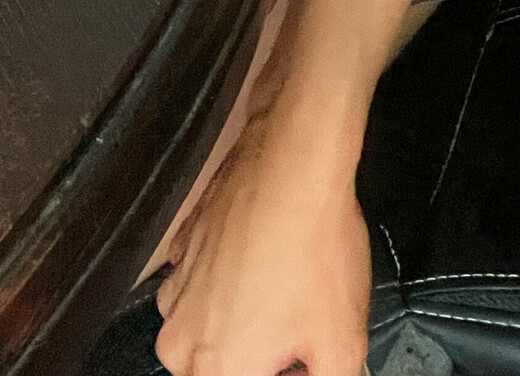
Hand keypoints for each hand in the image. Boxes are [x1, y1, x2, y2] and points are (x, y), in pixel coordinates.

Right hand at [152, 99, 371, 375]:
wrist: (294, 165)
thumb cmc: (314, 249)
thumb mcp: (344, 339)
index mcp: (218, 369)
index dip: (284, 369)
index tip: (301, 357)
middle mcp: (181, 339)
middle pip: (217, 367)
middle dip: (257, 355)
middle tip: (296, 327)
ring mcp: (176, 288)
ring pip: (203, 327)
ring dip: (236, 320)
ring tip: (282, 290)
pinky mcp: (182, 248)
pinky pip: (199, 279)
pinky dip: (223, 279)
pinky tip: (260, 258)